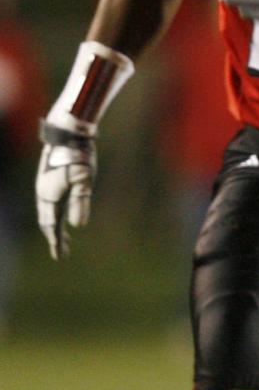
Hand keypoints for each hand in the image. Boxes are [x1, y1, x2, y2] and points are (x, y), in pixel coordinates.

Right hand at [36, 130, 96, 259]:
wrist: (67, 133)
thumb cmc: (78, 156)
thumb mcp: (83, 180)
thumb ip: (80, 202)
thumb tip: (77, 226)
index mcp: (50, 197)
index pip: (51, 225)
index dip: (56, 241)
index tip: (60, 256)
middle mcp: (44, 193)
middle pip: (48, 221)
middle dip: (55, 237)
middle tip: (62, 252)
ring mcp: (45, 185)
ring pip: (48, 211)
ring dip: (54, 226)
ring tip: (63, 238)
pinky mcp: (49, 179)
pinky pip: (50, 202)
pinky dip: (55, 213)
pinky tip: (61, 213)